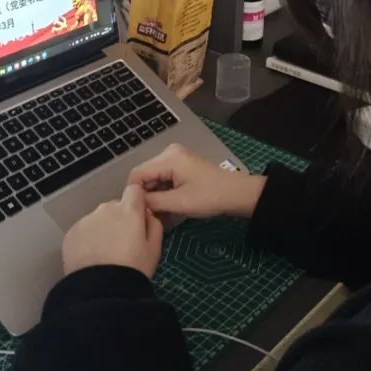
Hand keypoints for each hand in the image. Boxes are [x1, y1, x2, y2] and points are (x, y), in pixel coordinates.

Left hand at [62, 184, 163, 277]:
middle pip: (115, 206)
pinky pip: (83, 231)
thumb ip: (154, 225)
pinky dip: (87, 240)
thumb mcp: (154, 249)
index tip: (138, 217)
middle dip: (119, 219)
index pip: (134, 190)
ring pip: (98, 219)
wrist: (101, 290)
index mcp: (129, 210)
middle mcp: (105, 209)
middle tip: (121, 244)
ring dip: (102, 230)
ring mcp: (86, 220)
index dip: (137, 202)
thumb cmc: (133, 269)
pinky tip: (92, 258)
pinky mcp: (71, 233)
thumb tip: (147, 215)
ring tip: (105, 254)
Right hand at [127, 144, 265, 223]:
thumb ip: (152, 202)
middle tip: (150, 217)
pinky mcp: (181, 167)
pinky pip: (164, 180)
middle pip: (145, 176)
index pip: (137, 175)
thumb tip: (133, 204)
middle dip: (146, 197)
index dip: (135, 195)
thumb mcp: (178, 202)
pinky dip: (164, 194)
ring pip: (154, 180)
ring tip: (160, 215)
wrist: (237, 194)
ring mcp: (176, 159)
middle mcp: (169, 153)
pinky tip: (168, 208)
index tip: (138, 213)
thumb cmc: (210, 197)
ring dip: (156, 198)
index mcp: (167, 158)